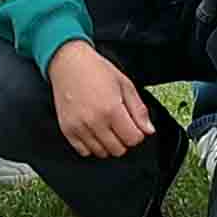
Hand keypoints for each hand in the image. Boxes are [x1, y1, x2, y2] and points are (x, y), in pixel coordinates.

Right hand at [45, 38, 159, 163]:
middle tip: (120, 125)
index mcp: (112, 109)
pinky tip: (94, 131)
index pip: (133, 139)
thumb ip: (139, 110)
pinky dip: (91, 146)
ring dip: (108, 144)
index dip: (137, 134)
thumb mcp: (125, 84)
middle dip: (124, 140)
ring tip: (106, 126)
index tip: (133, 126)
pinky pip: (84, 151)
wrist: (68, 63)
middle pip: (118, 150)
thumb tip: (148, 130)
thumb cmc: (96, 70)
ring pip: (102, 153)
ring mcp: (79, 127)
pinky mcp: (67, 130)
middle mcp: (95, 121)